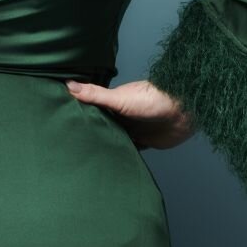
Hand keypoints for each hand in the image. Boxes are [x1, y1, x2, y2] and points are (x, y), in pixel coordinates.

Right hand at [65, 79, 196, 150]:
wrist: (182, 111)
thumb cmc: (151, 100)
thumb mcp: (118, 98)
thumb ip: (95, 94)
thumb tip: (67, 84)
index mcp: (114, 104)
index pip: (93, 112)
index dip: (81, 118)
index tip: (64, 127)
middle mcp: (123, 116)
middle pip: (104, 127)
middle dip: (93, 135)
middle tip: (74, 149)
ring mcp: (134, 129)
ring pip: (116, 139)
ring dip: (108, 146)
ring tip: (90, 159)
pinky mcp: (146, 142)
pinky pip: (131, 150)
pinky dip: (124, 155)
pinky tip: (114, 162)